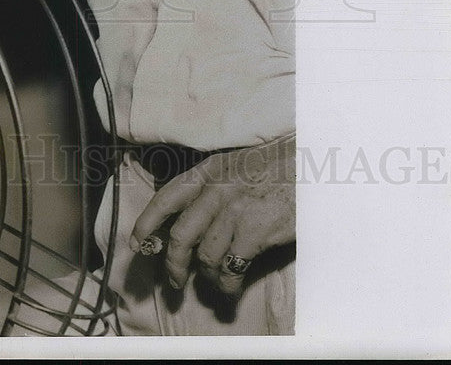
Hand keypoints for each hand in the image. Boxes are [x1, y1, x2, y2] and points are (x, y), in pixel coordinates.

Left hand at [131, 133, 295, 296]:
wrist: (313, 164)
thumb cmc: (278, 165)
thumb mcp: (237, 164)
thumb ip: (213, 184)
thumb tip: (191, 219)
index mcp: (210, 169)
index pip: (167, 197)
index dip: (147, 223)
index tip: (137, 244)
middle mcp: (216, 188)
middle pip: (180, 236)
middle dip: (173, 265)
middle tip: (174, 282)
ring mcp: (234, 211)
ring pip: (204, 256)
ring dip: (206, 277)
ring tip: (216, 284)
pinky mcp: (253, 232)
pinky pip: (229, 268)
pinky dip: (226, 284)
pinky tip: (231, 287)